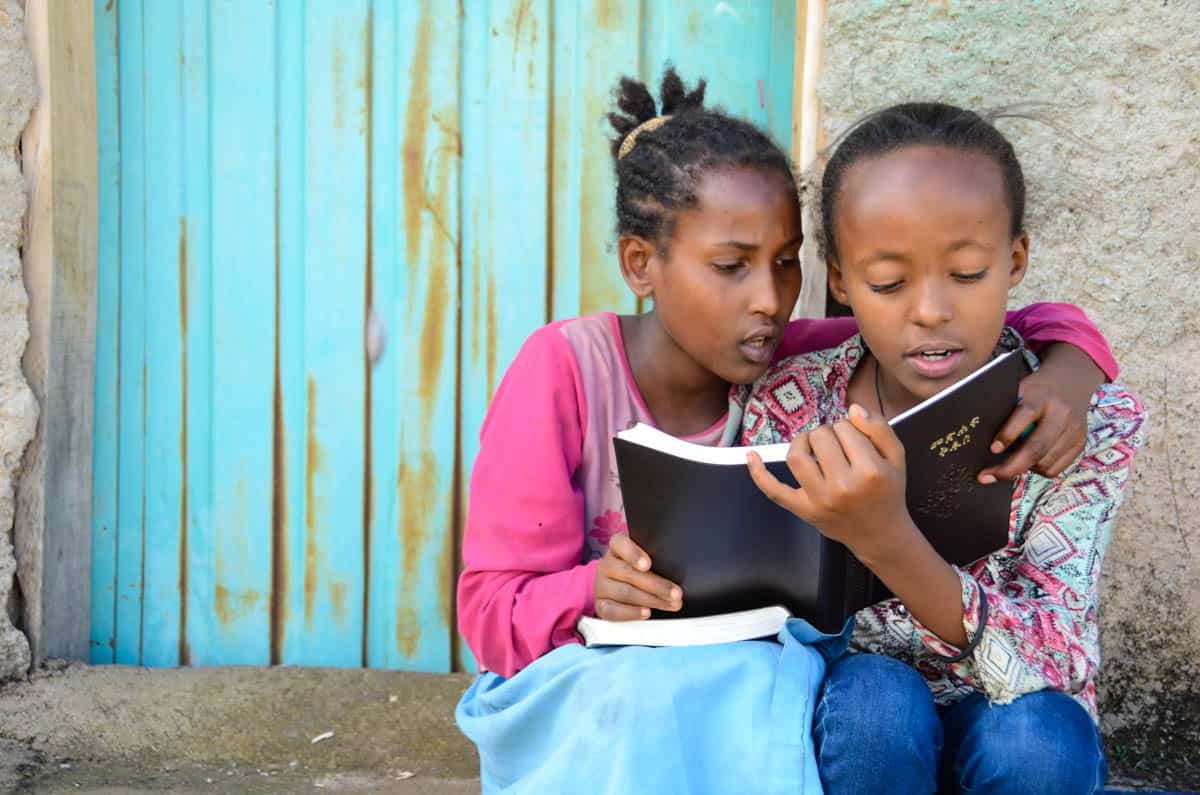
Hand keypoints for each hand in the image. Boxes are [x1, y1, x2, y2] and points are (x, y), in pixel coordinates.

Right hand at [593, 533, 682, 620]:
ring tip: (670, 604)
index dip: (634, 554)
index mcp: (617, 546)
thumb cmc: (640, 570)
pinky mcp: (600, 604)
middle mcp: (606, 564)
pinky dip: (631, 613)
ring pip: (625, 592)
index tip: (648, 565)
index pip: (621, 544)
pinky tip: (646, 613)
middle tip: (676, 593)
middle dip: (656, 585)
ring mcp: (600, 585)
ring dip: (651, 600)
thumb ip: (657, 559)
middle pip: (628, 573)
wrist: (622, 588)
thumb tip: (678, 571)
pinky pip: (612, 611)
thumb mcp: (648, 558)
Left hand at [746, 404, 912, 554]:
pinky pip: (774, 491)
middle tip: (837, 445)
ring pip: (797, 455)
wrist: (879, 533)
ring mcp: (819, 499)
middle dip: (827, 433)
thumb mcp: (897, 457)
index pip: (845, 428)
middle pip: (820, 437)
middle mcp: (842, 485)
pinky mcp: (803, 510)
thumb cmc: (887, 491)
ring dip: (802, 442)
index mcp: (869, 471)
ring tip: (813, 445)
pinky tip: (751, 455)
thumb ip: (879, 428)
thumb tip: (852, 408)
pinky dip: (759, 473)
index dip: (848, 427)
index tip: (854, 440)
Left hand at [979, 344, 1102, 482]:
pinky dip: (1038, 470)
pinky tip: (1030, 461)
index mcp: (1042, 396)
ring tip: (1010, 463)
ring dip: (1024, 469)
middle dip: (1009, 467)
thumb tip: (980, 437)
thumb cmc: (1037, 388)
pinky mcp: (1080, 444)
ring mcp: (1074, 431)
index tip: (993, 449)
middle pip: (1036, 448)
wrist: (1072, 380)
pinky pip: (1056, 469)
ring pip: (1045, 463)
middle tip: (987, 476)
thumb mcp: (1021, 389)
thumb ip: (1008, 410)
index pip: (1025, 415)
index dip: (1007, 434)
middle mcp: (1062, 414)